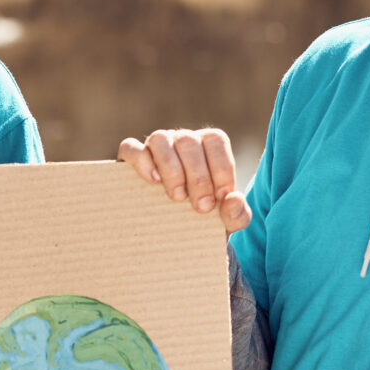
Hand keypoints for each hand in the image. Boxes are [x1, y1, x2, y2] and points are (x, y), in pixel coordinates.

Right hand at [119, 128, 250, 231]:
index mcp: (208, 146)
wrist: (176, 231)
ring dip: (171, 169)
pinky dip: (142, 162)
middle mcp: (182, 140)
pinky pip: (131, 148)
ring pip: (160, 139)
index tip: (220, 197)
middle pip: (189, 141)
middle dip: (198, 176)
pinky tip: (153, 182)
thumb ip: (237, 214)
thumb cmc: (204, 217)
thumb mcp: (225, 221)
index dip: (220, 167)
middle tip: (200, 207)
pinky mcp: (132, 158)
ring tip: (177, 197)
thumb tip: (234, 199)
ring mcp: (156, 146)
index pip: (215, 141)